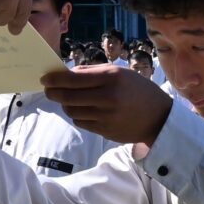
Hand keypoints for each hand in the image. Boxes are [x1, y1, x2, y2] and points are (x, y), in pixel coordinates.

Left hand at [40, 64, 171, 146]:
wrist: (158, 118)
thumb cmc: (137, 90)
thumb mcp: (119, 73)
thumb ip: (92, 72)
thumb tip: (65, 74)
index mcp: (111, 78)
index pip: (73, 79)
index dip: (55, 79)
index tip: (45, 79)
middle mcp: (108, 97)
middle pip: (68, 96)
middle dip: (53, 93)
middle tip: (48, 90)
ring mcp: (106, 116)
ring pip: (72, 111)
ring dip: (66, 104)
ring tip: (68, 99)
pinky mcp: (105, 131)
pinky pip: (81, 122)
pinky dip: (77, 115)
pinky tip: (83, 110)